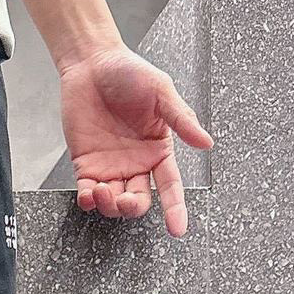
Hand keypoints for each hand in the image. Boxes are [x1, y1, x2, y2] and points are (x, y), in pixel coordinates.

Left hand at [59, 44, 212, 237]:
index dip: (175, 209)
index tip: (177, 229)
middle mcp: (136, 164)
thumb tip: (207, 144)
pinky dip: (88, 201)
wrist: (93, 64)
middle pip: (138, 201)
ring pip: (113, 202)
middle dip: (132, 207)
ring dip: (108, 205)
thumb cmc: (130, 73)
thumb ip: (181, 120)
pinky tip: (89, 194)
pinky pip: (88, 193)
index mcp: (158, 150)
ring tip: (101, 190)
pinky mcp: (86, 166)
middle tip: (124, 198)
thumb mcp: (161, 92)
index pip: (170, 187)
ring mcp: (110, 167)